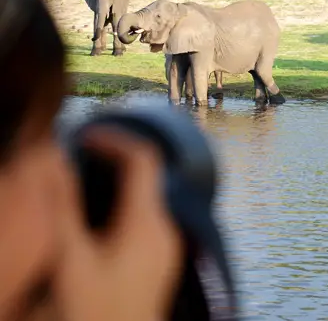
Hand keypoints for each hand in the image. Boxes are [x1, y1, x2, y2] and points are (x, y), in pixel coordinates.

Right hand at [53, 127, 183, 320]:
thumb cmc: (94, 313)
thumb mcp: (70, 260)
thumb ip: (62, 207)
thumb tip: (52, 159)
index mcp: (149, 222)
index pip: (143, 158)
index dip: (114, 138)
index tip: (82, 134)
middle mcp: (165, 232)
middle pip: (144, 177)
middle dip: (111, 160)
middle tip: (75, 154)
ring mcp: (165, 251)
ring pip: (143, 201)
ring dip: (113, 187)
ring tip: (76, 186)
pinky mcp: (158, 267)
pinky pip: (142, 223)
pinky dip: (118, 209)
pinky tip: (89, 224)